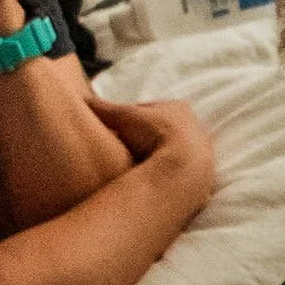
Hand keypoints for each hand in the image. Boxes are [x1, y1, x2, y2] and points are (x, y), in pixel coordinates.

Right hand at [105, 93, 216, 221]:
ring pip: (170, 154)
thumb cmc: (155, 135)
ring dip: (155, 161)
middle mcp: (194, 127)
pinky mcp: (202, 176)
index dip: (128, 121)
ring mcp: (201, 153)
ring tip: (134, 171)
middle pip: (161, 133)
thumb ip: (103, 108)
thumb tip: (83, 100)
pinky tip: (151, 184)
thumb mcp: (123, 117)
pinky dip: (164, 177)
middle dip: (143, 141)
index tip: (115, 132)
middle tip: (123, 152)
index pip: (148, 112)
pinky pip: (177, 174)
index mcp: (177, 108)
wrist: (184, 169)